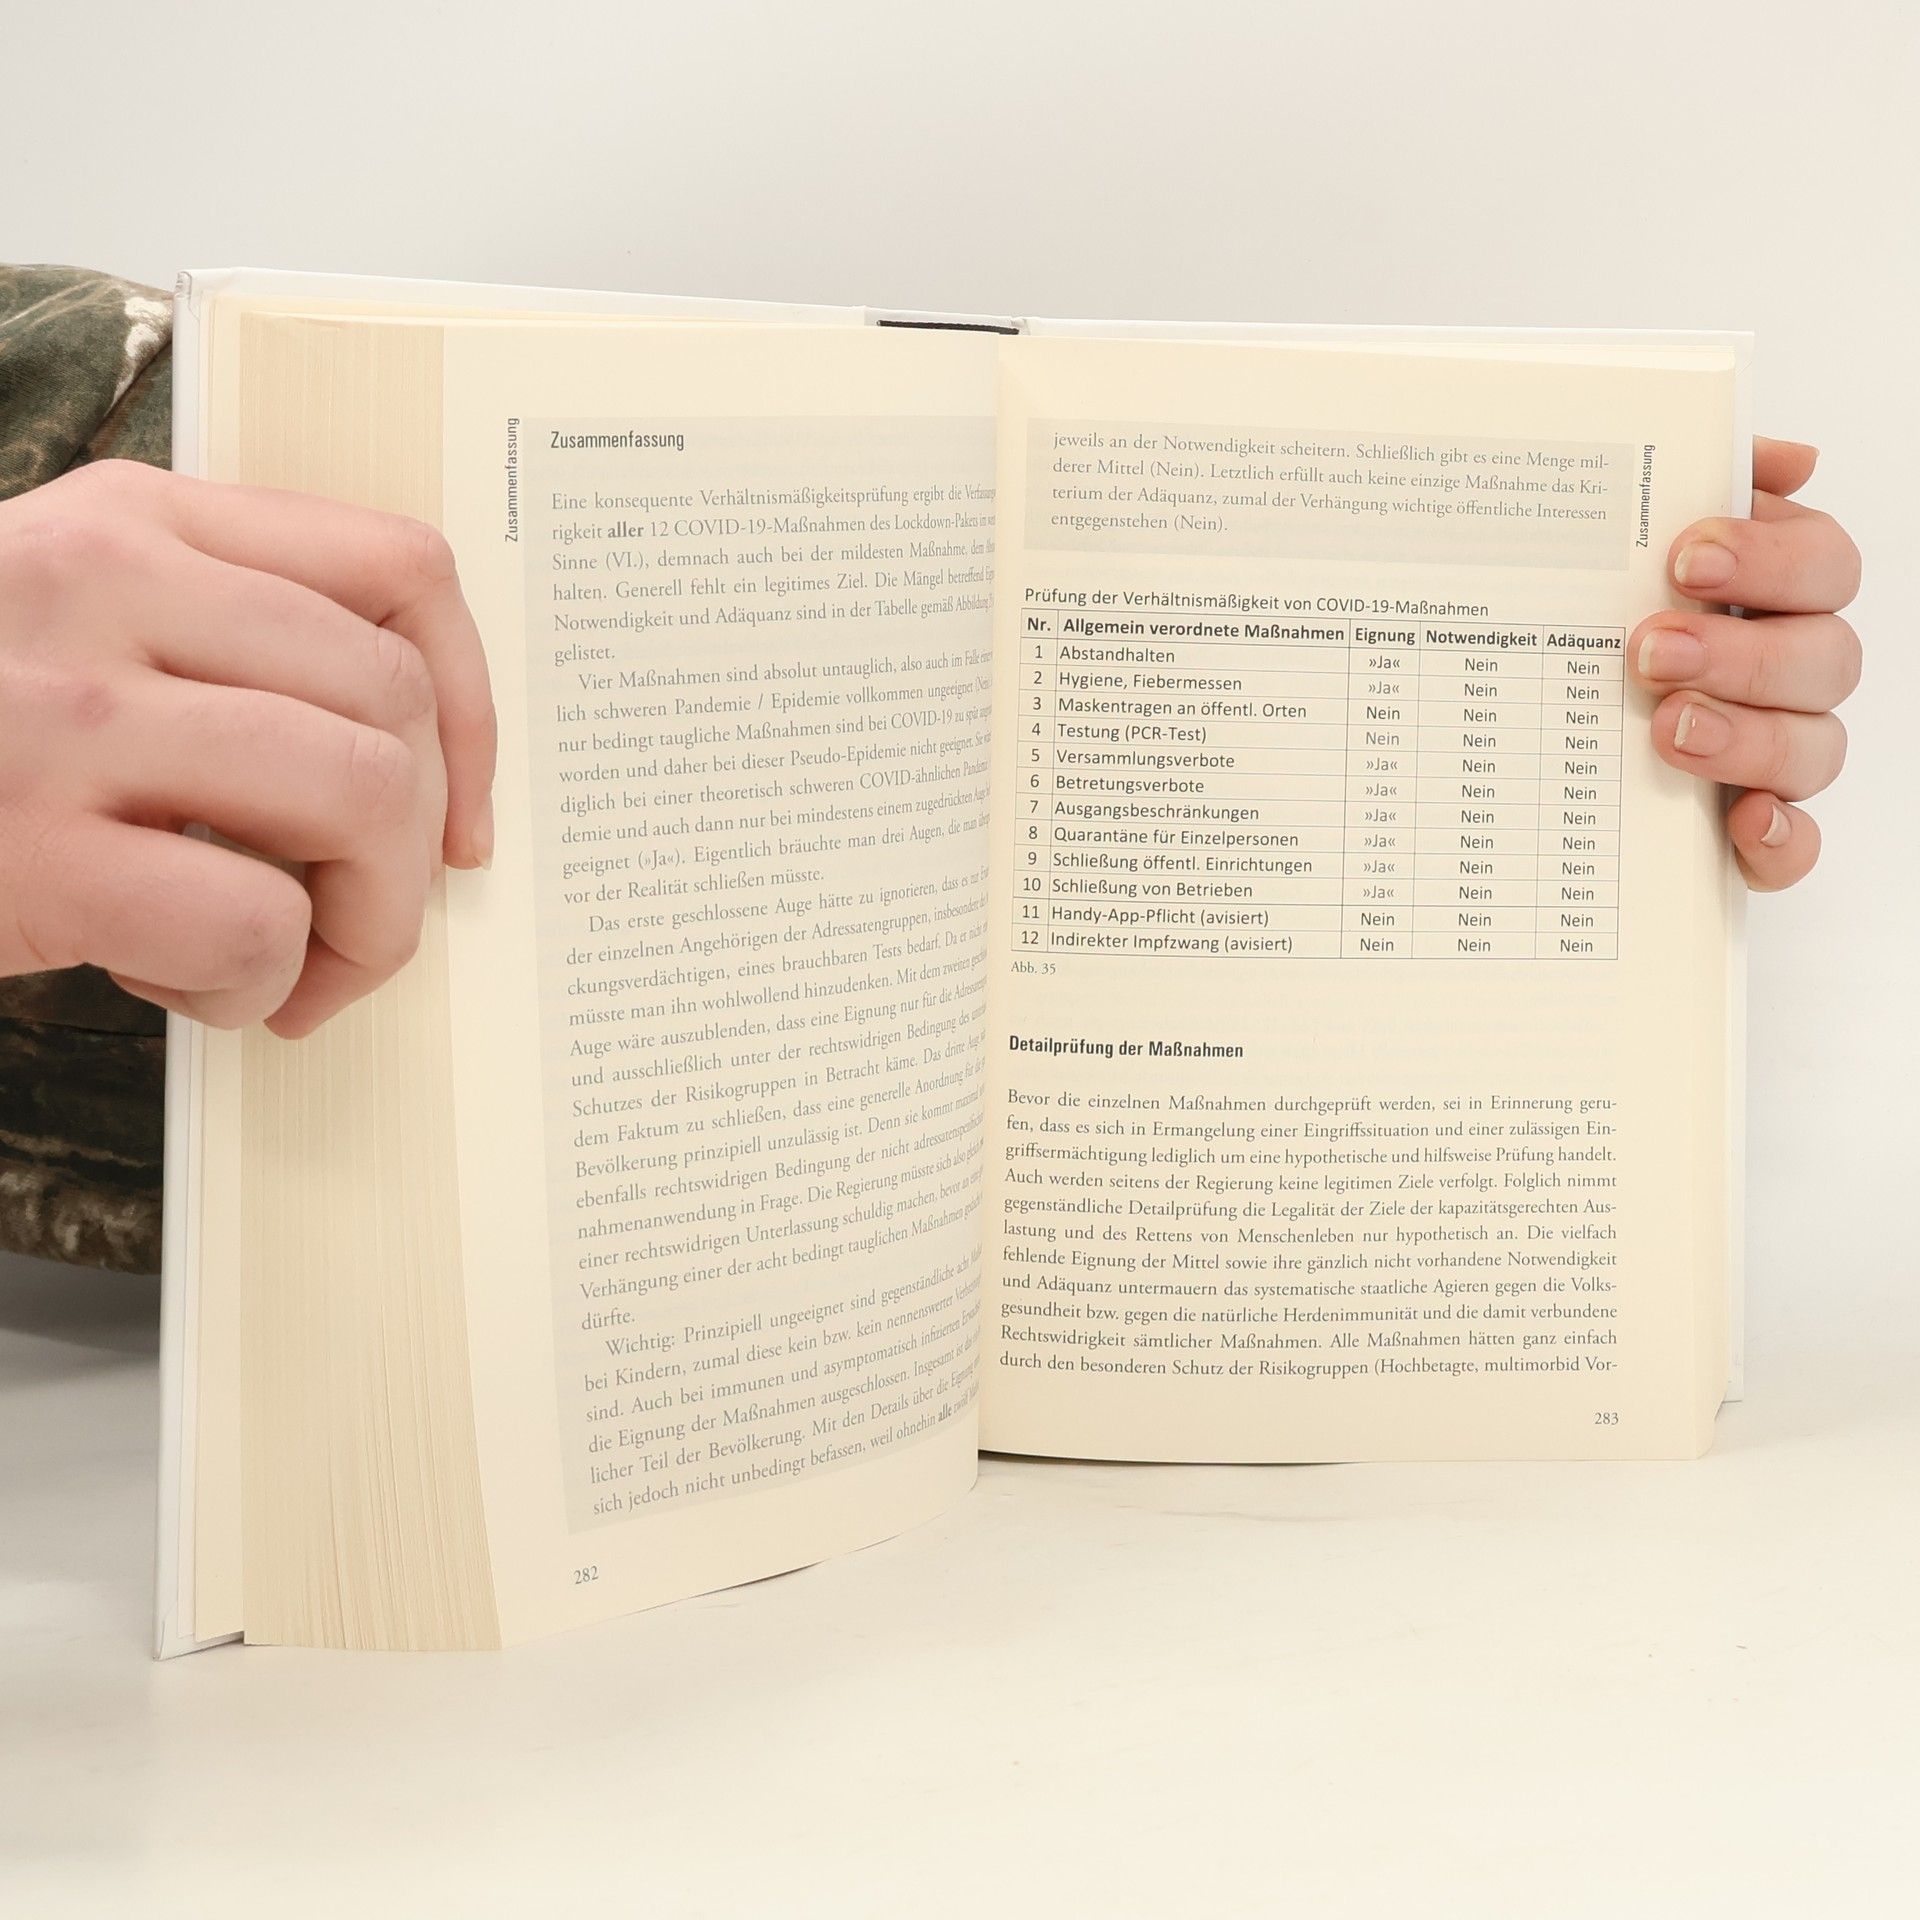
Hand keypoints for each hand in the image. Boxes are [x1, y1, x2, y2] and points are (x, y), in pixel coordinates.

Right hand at [0, 460, 496, 1035]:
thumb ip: (216, 640)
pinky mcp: (29, 855)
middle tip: (361, 918)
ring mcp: (62, 717)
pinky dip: (262, 987)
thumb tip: (409, 755)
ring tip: (299, 968)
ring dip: (369, 921)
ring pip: (359, 796)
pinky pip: (254, 924)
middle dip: (418, 844)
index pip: (402, 568)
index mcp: (135, 522)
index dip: (473, 705)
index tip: (462, 813)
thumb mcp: (68, 622)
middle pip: (396, 699)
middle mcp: (106, 590)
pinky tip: (195, 994)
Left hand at [1629, 436, 1859, 888]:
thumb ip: (1693, 479)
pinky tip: (1745, 821)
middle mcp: (1791, 669)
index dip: (1770, 559)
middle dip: (1742, 652)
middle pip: (1825, 656)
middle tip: (1651, 650)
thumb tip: (1790, 460)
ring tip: (1667, 728)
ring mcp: (1777, 751)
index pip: (1823, 563)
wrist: (1526, 722)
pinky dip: (1781, 840)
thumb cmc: (1594, 616)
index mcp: (1775, 592)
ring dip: (1748, 737)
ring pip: (1815, 747)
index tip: (1686, 561)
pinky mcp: (1752, 828)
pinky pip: (1796, 845)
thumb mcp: (1616, 537)